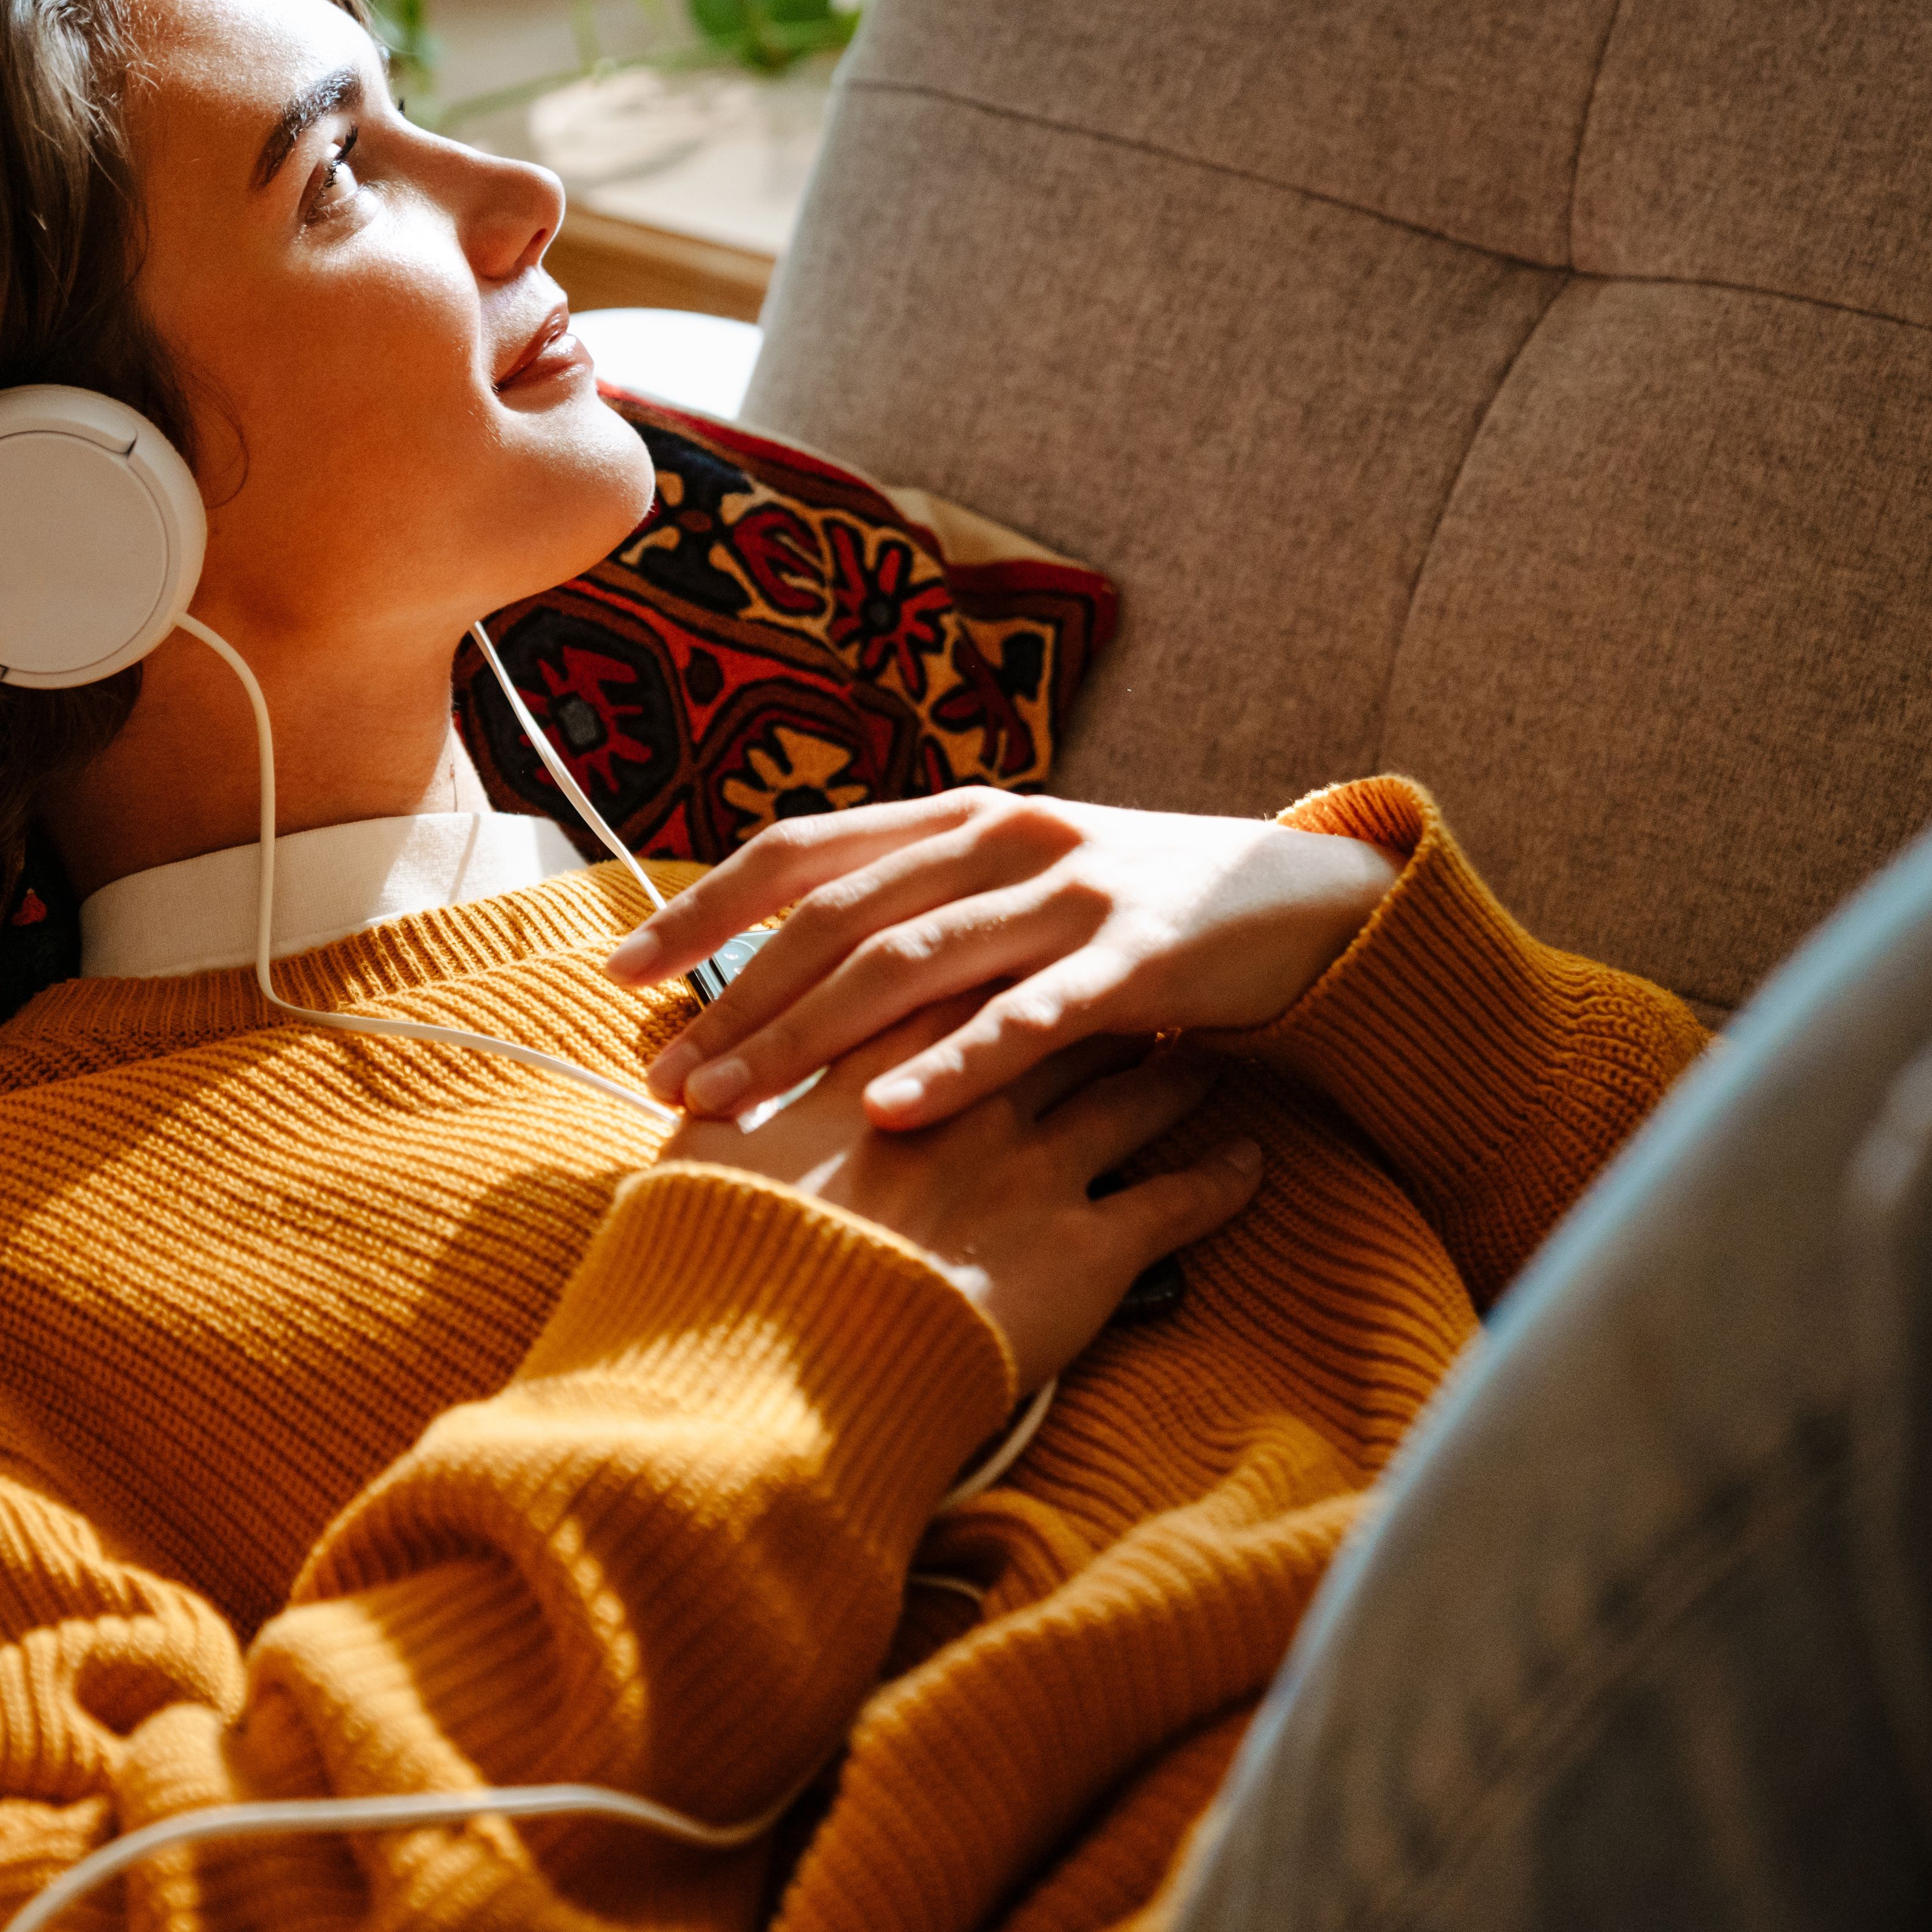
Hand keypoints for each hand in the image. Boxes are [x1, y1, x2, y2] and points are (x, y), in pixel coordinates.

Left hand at [609, 790, 1398, 1132]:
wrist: (1309, 900)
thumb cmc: (1135, 913)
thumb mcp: (1016, 894)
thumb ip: (918, 916)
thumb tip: (784, 973)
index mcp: (958, 819)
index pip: (800, 854)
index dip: (704, 910)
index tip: (622, 974)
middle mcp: (1002, 837)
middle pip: (835, 917)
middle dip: (735, 999)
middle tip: (662, 1075)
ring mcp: (1074, 889)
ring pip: (912, 961)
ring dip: (809, 1035)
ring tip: (733, 1102)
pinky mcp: (1143, 953)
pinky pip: (1032, 1016)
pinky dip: (955, 1064)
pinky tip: (890, 1113)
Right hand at [664, 1002, 1262, 1378]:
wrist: (784, 1358)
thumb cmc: (730, 1257)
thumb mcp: (704, 1159)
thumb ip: (719, 1107)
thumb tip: (695, 1084)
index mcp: (879, 1059)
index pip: (944, 971)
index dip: (981, 947)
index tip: (1011, 929)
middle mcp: (971, 1094)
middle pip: (1053, 1009)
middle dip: (1092, 985)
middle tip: (1130, 967)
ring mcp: (1037, 1166)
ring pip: (1130, 1090)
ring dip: (1170, 1067)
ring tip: (1199, 1050)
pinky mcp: (1088, 1250)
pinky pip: (1177, 1203)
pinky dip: (1221, 1181)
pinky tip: (1252, 1164)